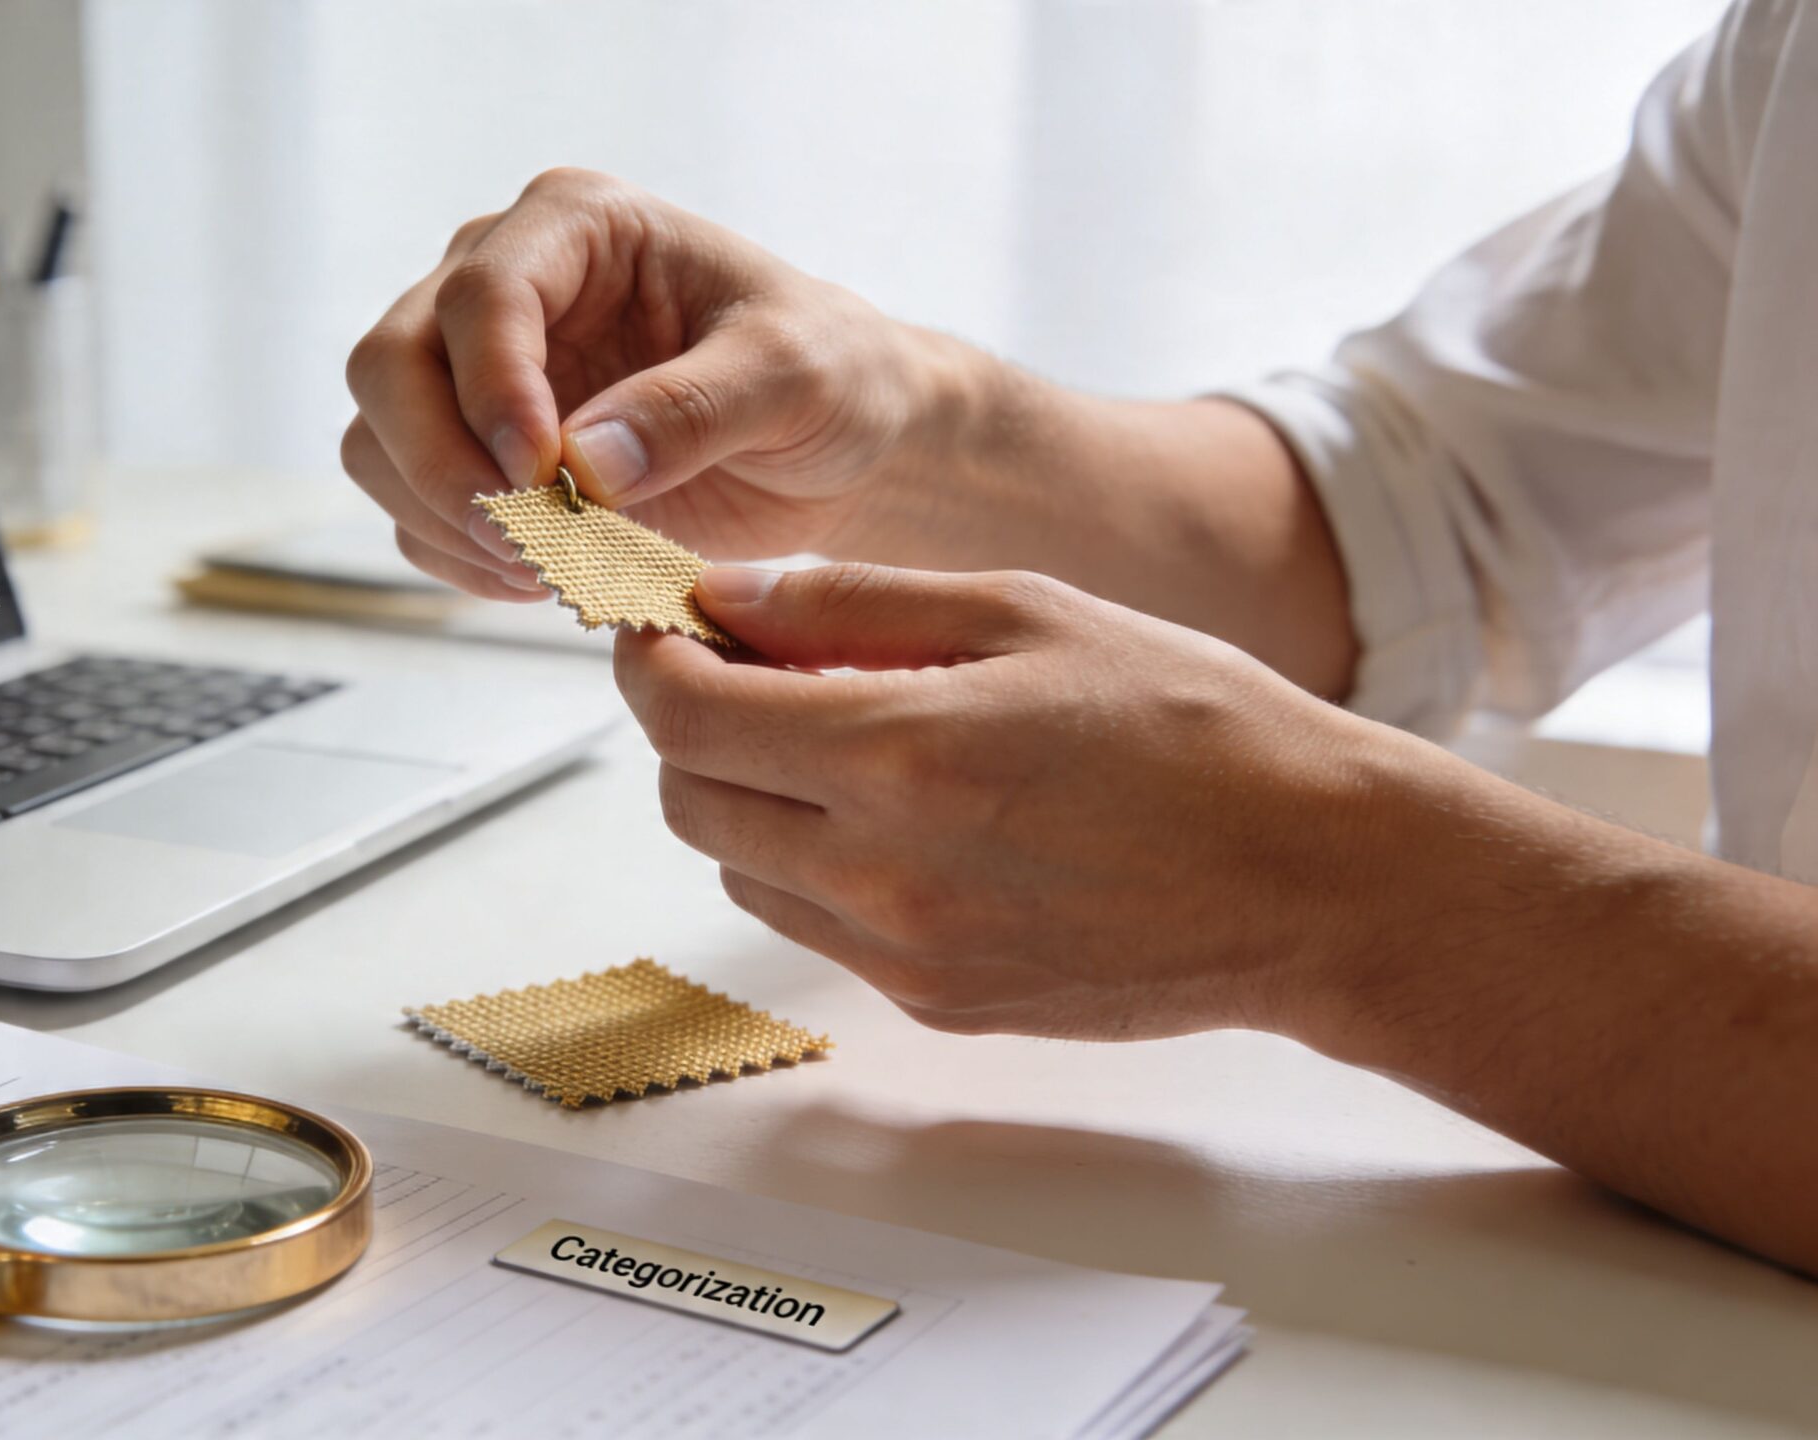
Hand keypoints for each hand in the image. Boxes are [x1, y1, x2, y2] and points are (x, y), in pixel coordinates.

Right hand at [342, 169, 965, 599]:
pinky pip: (411, 513)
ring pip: (375, 442)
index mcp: (574, 225)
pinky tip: (543, 578)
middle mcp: (498, 283)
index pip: (479, 294)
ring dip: (444, 521)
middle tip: (532, 538)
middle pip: (389, 366)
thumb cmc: (829, 377)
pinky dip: (458, 559)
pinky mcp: (471, 453)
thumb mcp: (795, 377)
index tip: (543, 475)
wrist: (834, 446)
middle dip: (443, 465)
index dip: (493, 390)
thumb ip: (695, 408)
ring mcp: (471, 372)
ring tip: (548, 568)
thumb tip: (582, 465)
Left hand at [618, 561, 1411, 1039]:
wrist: (1315, 880)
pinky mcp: (933, 1002)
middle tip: (751, 669)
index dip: (650, 661)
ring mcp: (905, 953)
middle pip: (688, 800)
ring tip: (844, 739)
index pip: (683, 717)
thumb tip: (725, 596)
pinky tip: (899, 813)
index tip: (663, 623)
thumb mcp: (1026, 613)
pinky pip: (814, 926)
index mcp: (900, 753)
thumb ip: (853, 604)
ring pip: (740, 869)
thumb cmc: (1194, 724)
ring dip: (752, 797)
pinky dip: (815, 863)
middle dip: (692, 725)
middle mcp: (884, 871)